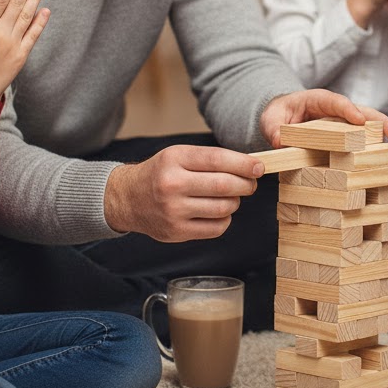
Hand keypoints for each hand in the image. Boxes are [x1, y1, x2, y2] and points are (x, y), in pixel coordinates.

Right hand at [104, 145, 258, 239]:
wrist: (128, 198)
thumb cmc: (161, 173)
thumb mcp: (179, 155)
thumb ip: (211, 159)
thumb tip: (250, 166)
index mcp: (174, 160)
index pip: (218, 160)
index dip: (244, 164)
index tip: (259, 167)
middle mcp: (172, 185)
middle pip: (224, 185)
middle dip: (246, 184)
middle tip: (251, 183)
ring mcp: (174, 211)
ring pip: (224, 208)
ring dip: (235, 202)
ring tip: (230, 196)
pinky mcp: (177, 232)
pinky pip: (217, 227)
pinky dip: (225, 219)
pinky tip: (218, 211)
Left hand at [259, 88, 387, 148]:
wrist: (282, 116)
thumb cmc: (278, 114)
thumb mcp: (270, 119)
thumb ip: (273, 128)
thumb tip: (280, 142)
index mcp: (317, 100)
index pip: (334, 102)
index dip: (347, 109)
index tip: (358, 119)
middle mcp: (334, 109)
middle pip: (359, 110)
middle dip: (378, 119)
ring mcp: (341, 121)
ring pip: (365, 123)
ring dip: (382, 131)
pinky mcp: (344, 134)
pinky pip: (360, 137)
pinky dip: (373, 144)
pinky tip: (385, 155)